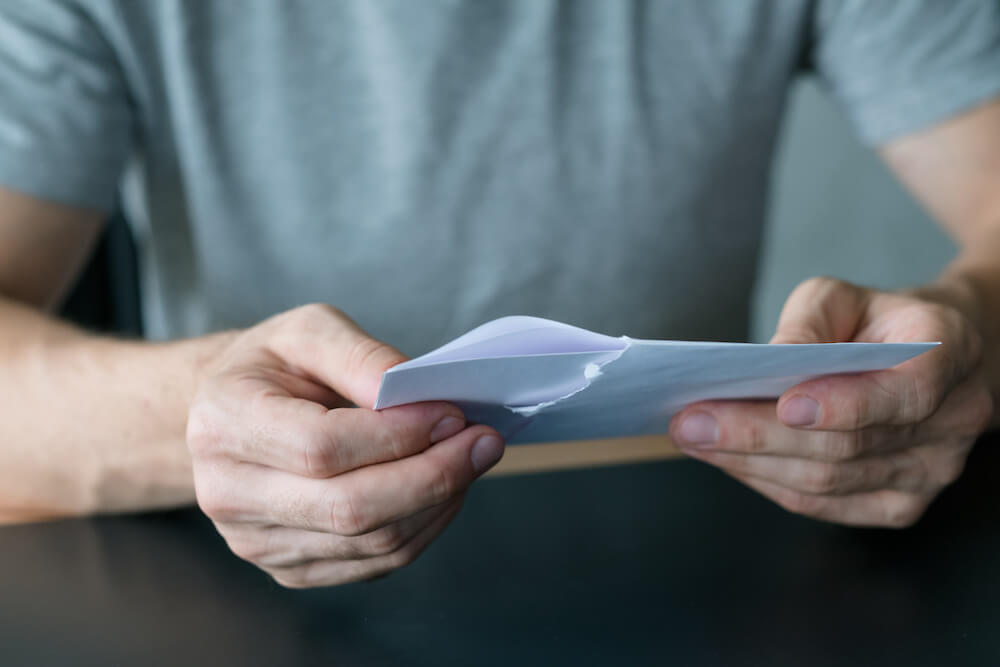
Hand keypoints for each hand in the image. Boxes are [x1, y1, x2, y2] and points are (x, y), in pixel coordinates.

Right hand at [186, 304, 504, 586]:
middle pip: (349, 508)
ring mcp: (254, 541)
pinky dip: (423, 527)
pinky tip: (442, 490)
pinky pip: (372, 564)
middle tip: (484, 442)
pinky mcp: (288, 568)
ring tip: (469, 460)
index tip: (453, 413)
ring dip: (438, 503)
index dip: (398, 436)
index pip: (321, 448)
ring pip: (370, 544)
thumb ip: (362, 356)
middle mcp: (228, 492)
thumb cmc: (274, 365)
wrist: (228, 412)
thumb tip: (420, 395)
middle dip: (434, 476)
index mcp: (225, 421)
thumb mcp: (310, 330)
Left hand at [670, 277, 993, 526]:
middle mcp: (954, 420)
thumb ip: (808, 322)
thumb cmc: (874, 322)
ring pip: (829, 483)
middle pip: (847, 447)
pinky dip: (767, 482)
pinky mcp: (901, 505)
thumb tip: (769, 362)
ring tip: (694, 439)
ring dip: (751, 464)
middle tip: (693, 423)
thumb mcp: (842, 297)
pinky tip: (727, 459)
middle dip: (759, 436)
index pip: (905, 392)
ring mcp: (932, 472)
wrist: (926, 358)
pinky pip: (825, 506)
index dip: (845, 405)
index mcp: (949, 354)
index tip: (785, 405)